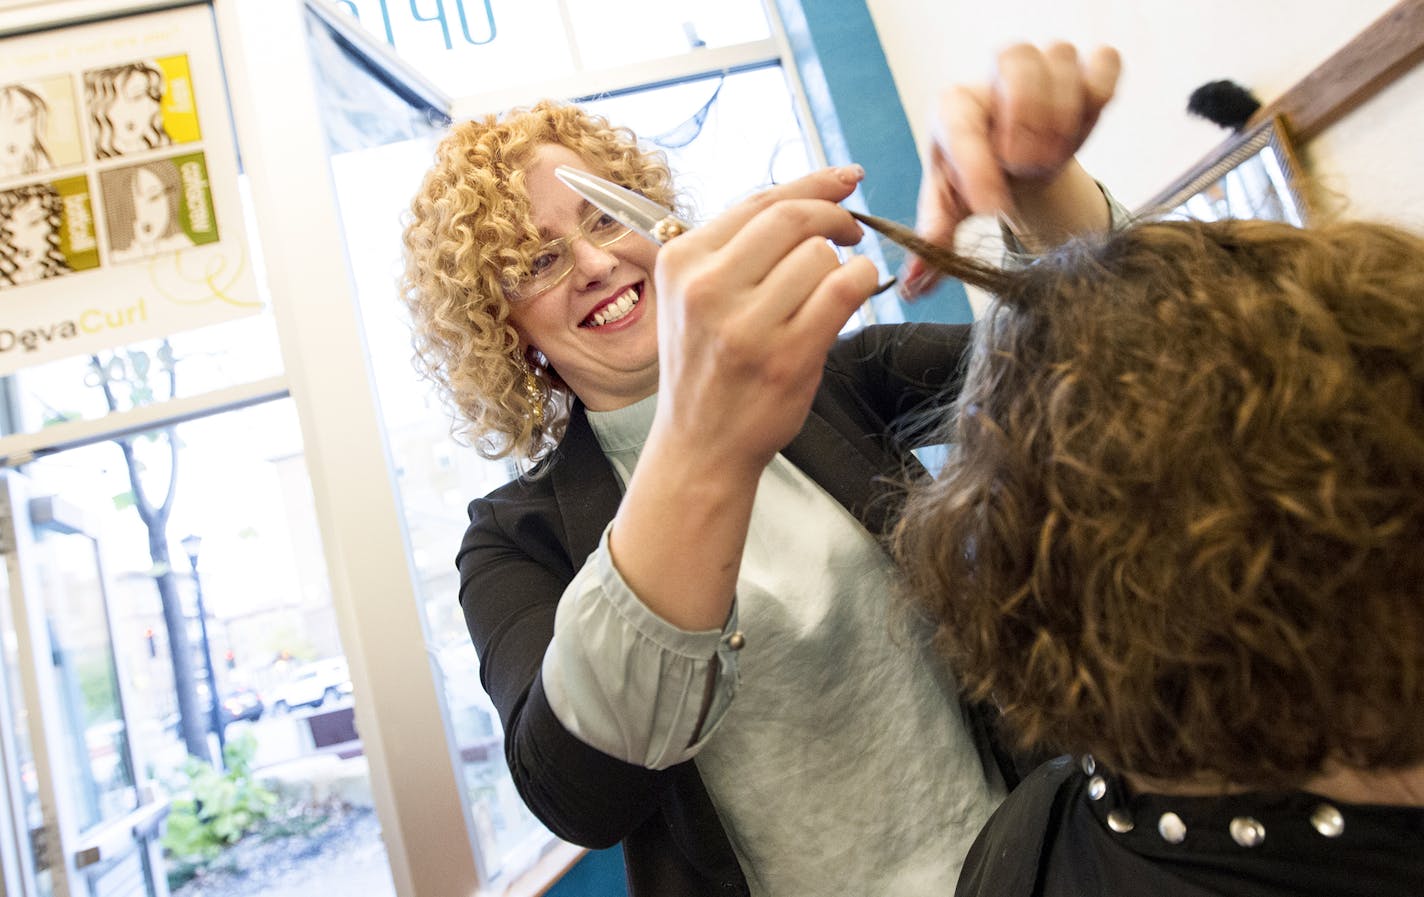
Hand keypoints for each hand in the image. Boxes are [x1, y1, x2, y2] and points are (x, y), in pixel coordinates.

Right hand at [650, 164, 878, 473]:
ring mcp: (745, 323)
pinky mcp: (785, 355)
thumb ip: (737, 249)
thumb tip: (811, 196)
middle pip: (793, 217)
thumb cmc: (708, 370)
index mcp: (682, 262)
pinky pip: (843, 289)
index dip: (813, 183)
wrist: (700, 446)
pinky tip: (857, 289)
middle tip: (853, 231)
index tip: (846, 179)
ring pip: (820, 254)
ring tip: (834, 288)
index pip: (758, 201)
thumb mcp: (697, 299)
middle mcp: (707, 287)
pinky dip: (862, 280)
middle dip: (835, 215)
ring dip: (842, 263)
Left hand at [902, 42, 1119, 297]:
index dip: (976, 166)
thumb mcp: (952, 209)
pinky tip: (1079, 134)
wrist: (1019, 164)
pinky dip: (1098, 97)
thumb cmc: (980, 180)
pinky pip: (1103, 62)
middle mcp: (995, 75)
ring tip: (1050, 160)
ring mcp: (1043, 64)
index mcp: (954, 107)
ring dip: (1062, 118)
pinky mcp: (1086, 67)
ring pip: (1061, 59)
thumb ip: (935, 242)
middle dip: (1026, 122)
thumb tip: (915, 287)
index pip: (961, 122)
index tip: (991, 208)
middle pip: (1016, 63)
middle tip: (1027, 169)